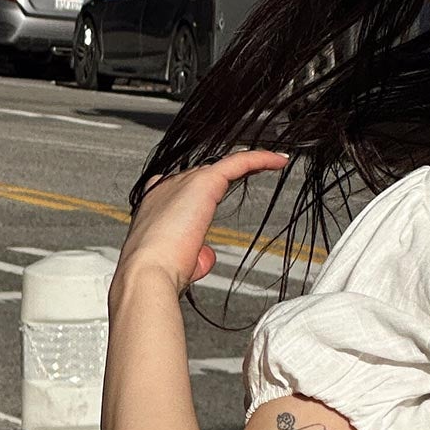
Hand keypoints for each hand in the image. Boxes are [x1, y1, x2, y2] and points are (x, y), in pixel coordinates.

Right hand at [113, 150, 289, 299]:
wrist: (149, 270)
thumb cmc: (160, 270)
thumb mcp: (180, 263)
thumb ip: (195, 253)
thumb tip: (205, 254)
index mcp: (155, 204)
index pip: (178, 187)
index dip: (199, 188)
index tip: (216, 190)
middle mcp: (167, 188)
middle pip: (202, 175)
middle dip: (228, 177)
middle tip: (256, 173)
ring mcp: (183, 182)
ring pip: (222, 166)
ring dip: (249, 164)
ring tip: (274, 163)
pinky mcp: (204, 182)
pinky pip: (237, 163)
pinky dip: (259, 159)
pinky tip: (280, 160)